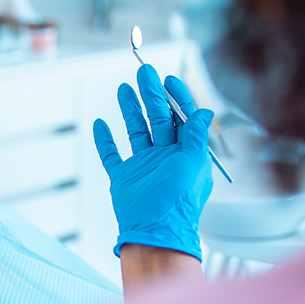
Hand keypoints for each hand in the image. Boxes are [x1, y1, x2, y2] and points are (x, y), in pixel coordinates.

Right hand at [93, 64, 213, 260]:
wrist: (154, 231)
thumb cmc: (178, 201)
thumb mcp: (194, 162)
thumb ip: (196, 136)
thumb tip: (204, 112)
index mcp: (186, 153)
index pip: (183, 118)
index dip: (177, 97)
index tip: (169, 79)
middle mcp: (166, 157)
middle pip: (158, 118)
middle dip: (151, 94)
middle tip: (144, 72)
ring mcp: (143, 167)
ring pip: (136, 131)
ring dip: (130, 110)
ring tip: (124, 89)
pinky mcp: (123, 178)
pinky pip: (111, 155)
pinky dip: (105, 140)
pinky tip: (100, 125)